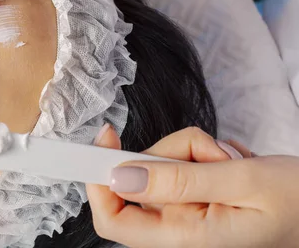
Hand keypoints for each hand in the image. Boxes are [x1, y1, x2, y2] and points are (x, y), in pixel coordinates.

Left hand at [87, 125, 298, 247]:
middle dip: (171, 153)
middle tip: (213, 153)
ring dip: (194, 150)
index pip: (114, 219)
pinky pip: (181, 161)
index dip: (99, 182)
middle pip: (139, 178)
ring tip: (233, 161)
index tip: (106, 141)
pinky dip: (204, 153)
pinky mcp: (196, 195)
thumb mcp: (240, 183)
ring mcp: (187, 210)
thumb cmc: (297, 201)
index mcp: (184, 236)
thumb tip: (119, 175)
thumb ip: (179, 181)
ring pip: (162, 163)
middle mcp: (179, 227)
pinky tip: (233, 163)